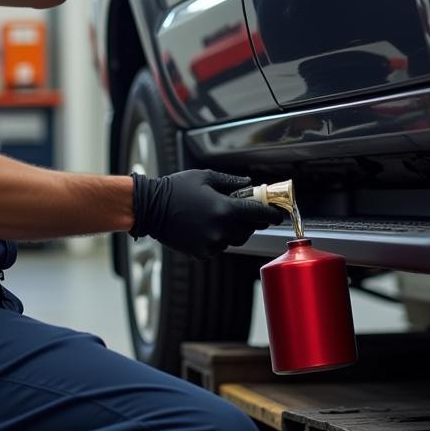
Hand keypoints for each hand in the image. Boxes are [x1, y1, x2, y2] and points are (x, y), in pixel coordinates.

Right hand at [129, 170, 282, 259]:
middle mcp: (220, 229)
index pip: (258, 214)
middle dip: (250, 220)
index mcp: (224, 209)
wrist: (150, 208)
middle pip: (248, 230)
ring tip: (220, 216)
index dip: (271, 214)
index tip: (278, 214)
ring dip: (233, 229)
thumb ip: (230, 181)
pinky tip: (205, 226)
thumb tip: (248, 183)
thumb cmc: (176, 189)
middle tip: (245, 210)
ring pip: (234, 239)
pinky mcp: (201, 253)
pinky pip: (218, 246)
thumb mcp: (205, 177)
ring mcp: (211, 243)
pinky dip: (218, 238)